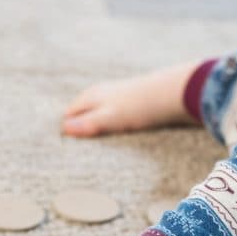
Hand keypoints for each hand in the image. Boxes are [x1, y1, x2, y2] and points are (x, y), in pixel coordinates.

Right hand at [61, 65, 195, 137]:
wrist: (174, 93)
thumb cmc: (140, 106)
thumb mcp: (110, 117)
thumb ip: (88, 123)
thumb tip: (64, 128)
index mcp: (94, 95)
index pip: (71, 112)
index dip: (66, 126)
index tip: (62, 143)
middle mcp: (104, 92)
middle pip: (83, 108)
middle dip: (77, 121)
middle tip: (70, 139)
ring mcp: (119, 94)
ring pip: (98, 107)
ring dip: (92, 119)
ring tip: (88, 134)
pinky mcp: (134, 99)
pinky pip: (114, 110)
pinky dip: (108, 118)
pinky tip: (114, 125)